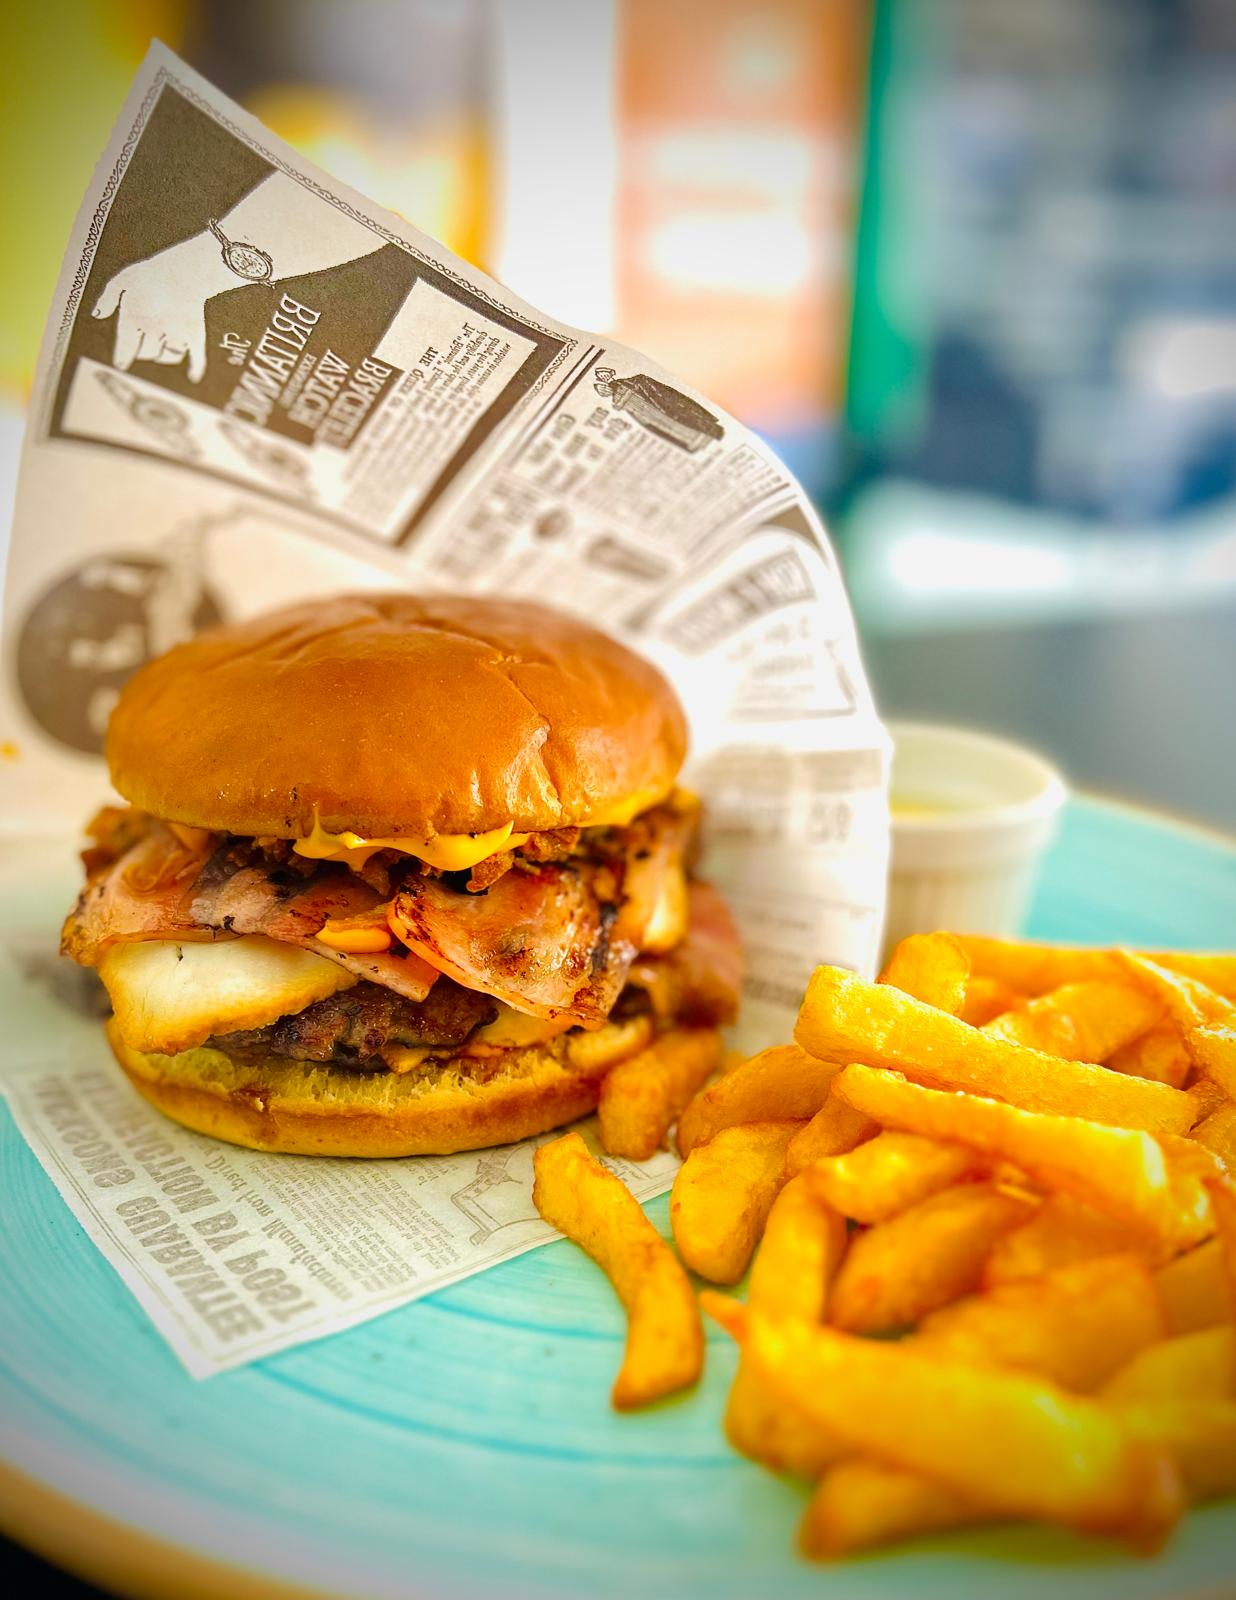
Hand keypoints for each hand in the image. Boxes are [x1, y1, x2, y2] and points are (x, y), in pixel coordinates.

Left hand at [91, 233, 232, 381]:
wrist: (185, 267)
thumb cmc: (152, 272)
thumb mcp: (123, 278)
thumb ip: (107, 298)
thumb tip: (97, 316)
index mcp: (134, 318)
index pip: (126, 346)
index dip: (122, 357)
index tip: (120, 364)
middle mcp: (153, 330)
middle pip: (146, 353)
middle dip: (142, 351)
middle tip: (142, 348)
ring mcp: (175, 334)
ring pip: (166, 356)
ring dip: (161, 355)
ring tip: (159, 348)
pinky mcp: (194, 335)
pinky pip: (195, 358)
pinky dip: (195, 368)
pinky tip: (193, 376)